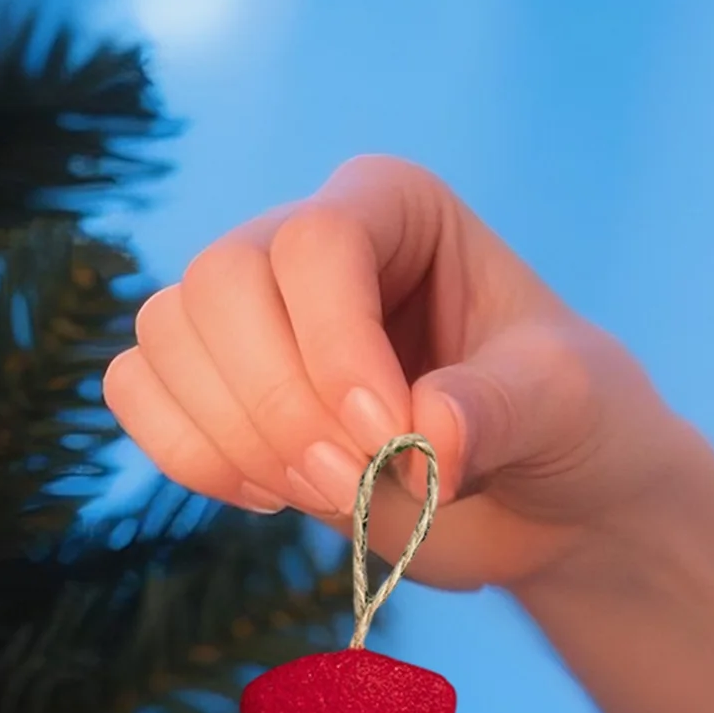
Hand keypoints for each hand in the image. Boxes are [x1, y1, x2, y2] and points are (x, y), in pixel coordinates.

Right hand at [103, 155, 693, 592]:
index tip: (394, 438)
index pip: (312, 242)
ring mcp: (258, 321)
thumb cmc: (574, 426)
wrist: (553, 505)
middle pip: (217, 286)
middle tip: (354, 482)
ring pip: (167, 338)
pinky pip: (139, 395)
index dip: (335, 347)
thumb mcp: (567, 404)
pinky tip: (272, 496)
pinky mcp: (227, 395)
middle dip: (276, 402)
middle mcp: (307, 244)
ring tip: (332, 492)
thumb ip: (500, 409)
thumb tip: (428, 435)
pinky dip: (189, 455)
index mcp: (393, 207)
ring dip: (235, 437)